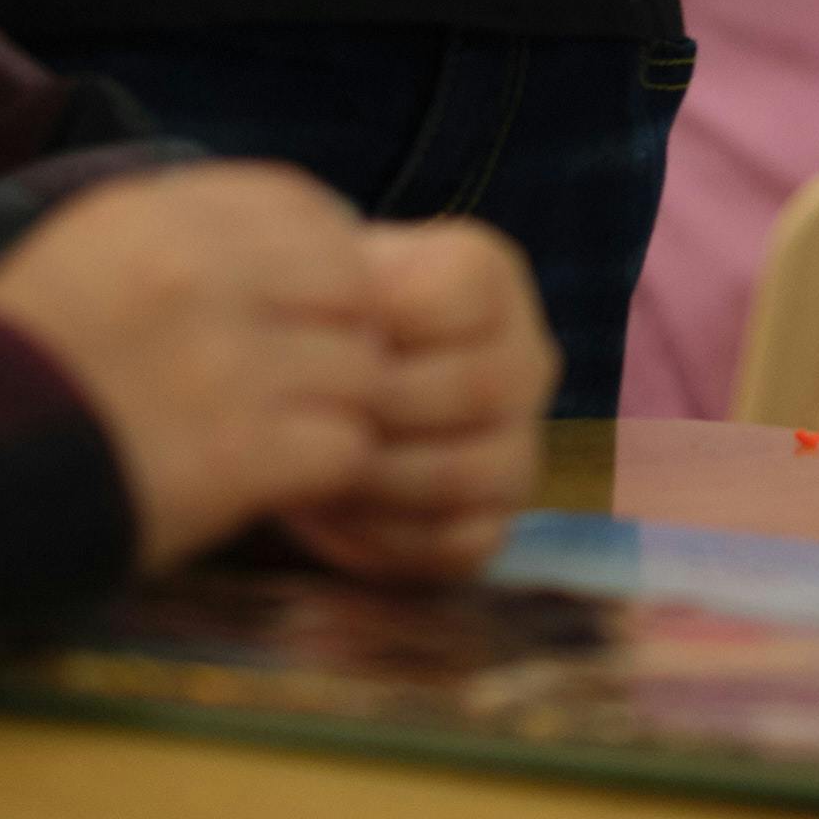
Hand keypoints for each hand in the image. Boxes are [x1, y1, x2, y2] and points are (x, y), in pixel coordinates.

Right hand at [0, 163, 389, 567]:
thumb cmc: (14, 382)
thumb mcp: (81, 261)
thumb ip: (183, 239)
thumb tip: (302, 243)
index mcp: (151, 215)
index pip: (301, 204)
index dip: (327, 253)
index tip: (313, 301)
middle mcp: (195, 275)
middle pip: (350, 282)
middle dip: (346, 332)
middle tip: (314, 380)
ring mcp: (221, 364)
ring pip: (360, 369)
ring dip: (339, 410)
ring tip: (292, 437)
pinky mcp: (236, 455)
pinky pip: (344, 447)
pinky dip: (324, 472)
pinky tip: (282, 484)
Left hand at [274, 219, 551, 584]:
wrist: (294, 400)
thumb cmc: (305, 330)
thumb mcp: (309, 282)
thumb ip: (328, 276)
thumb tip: (350, 330)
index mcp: (489, 279)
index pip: (466, 289)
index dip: (385, 313)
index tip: (320, 331)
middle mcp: (524, 359)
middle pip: (481, 384)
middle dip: (380, 406)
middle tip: (308, 416)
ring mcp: (518, 447)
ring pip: (475, 470)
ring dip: (379, 479)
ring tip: (312, 470)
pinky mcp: (493, 524)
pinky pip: (460, 543)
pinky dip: (387, 539)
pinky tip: (332, 516)